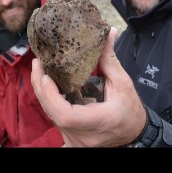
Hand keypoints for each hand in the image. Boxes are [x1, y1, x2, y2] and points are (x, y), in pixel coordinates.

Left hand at [31, 27, 146, 146]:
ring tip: (41, 70)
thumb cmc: (130, 110)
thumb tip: (109, 32)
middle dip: (41, 88)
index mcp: (97, 121)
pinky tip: (48, 86)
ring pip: (51, 116)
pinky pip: (55, 119)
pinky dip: (50, 101)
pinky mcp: (70, 138)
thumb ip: (110, 59)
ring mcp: (74, 140)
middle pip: (52, 113)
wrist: (133, 133)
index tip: (46, 76)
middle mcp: (82, 135)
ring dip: (44, 93)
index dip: (51, 96)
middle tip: (38, 64)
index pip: (66, 115)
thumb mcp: (122, 83)